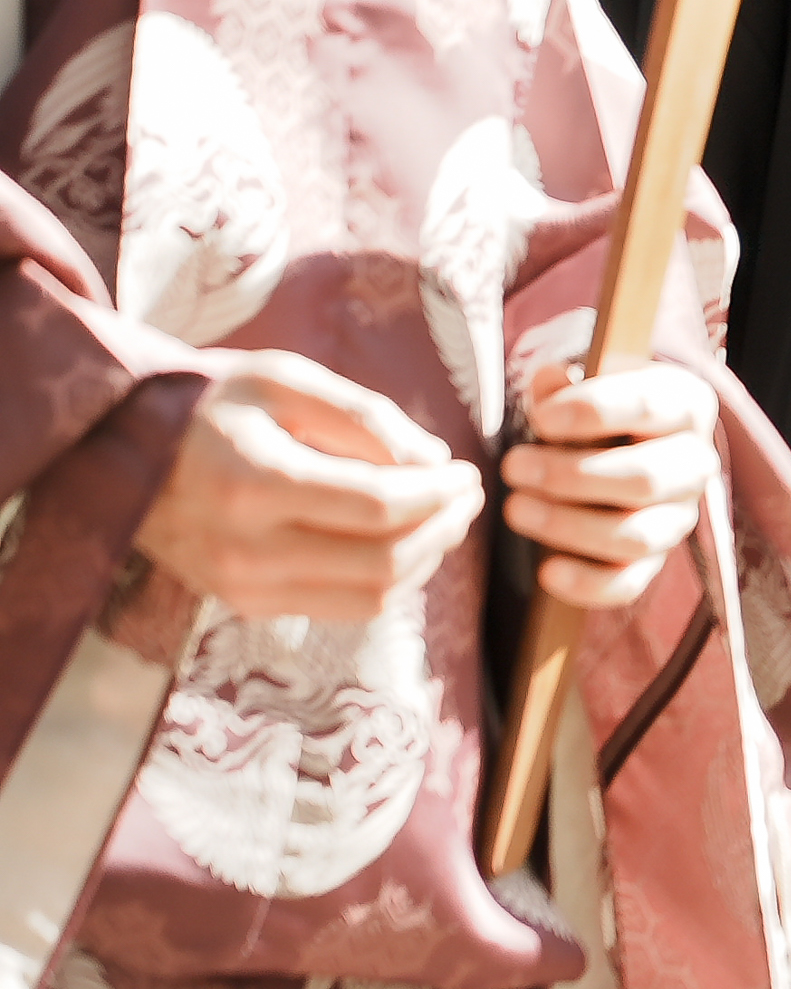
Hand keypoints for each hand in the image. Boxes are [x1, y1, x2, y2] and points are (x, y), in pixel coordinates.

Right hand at [135, 352, 485, 622]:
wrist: (124, 446)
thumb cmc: (215, 402)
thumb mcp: (287, 380)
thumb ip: (366, 417)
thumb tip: (434, 465)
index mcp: (254, 482)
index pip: (377, 508)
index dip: (438, 494)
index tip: (466, 471)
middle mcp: (244, 548)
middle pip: (382, 561)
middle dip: (443, 528)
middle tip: (468, 493)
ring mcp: (241, 586)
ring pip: (370, 597)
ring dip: (425, 560)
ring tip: (444, 516)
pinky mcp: (244, 603)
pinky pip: (342, 607)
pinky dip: (389, 580)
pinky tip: (404, 541)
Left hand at [501, 358, 717, 609]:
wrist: (621, 450)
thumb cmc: (600, 414)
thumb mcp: (585, 387)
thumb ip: (563, 385)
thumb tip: (550, 379)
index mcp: (687, 406)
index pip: (648, 407)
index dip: (590, 413)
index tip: (540, 419)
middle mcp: (696, 464)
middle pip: (645, 479)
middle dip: (569, 476)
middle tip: (513, 467)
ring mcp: (679, 517)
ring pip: (635, 536)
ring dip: (567, 526)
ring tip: (515, 508)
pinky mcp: (654, 562)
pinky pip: (628, 584)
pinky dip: (586, 584)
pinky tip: (546, 571)